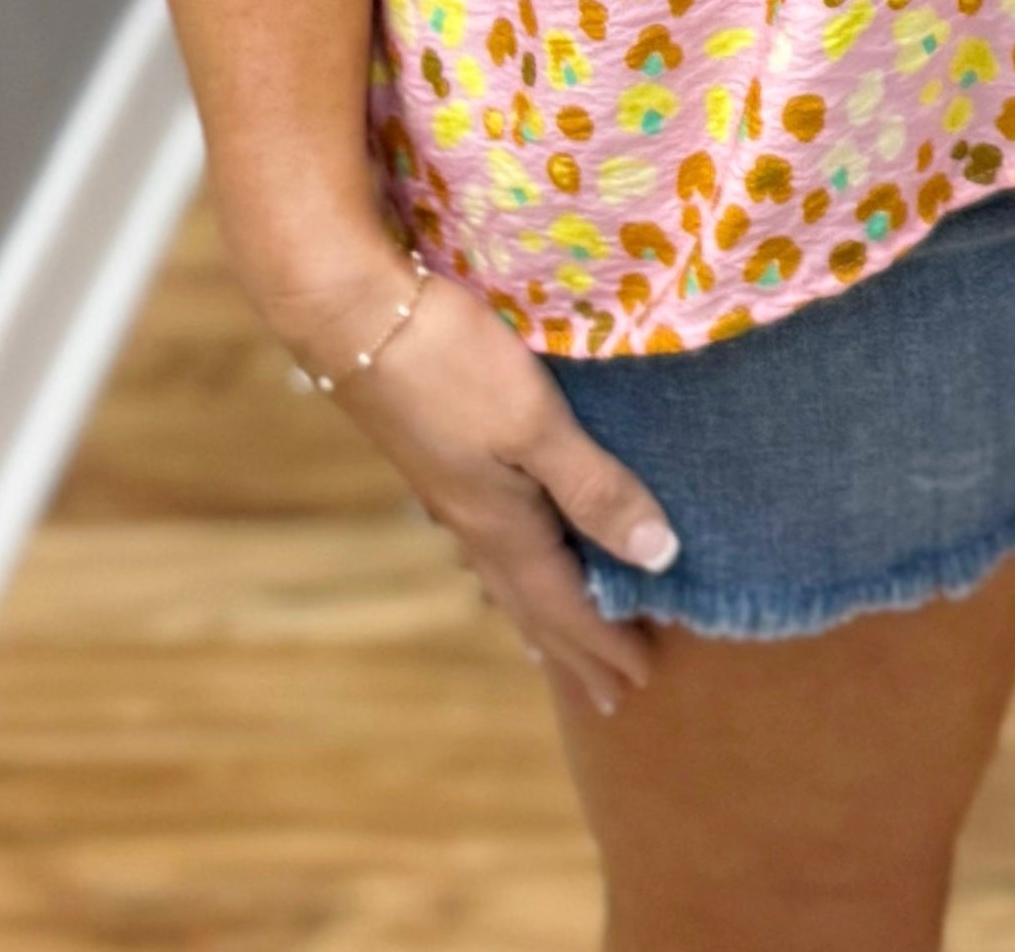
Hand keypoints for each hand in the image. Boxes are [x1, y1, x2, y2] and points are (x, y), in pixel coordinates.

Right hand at [280, 249, 678, 716]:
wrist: (353, 317)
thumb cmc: (452, 363)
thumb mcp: (535, 423)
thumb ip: (595, 488)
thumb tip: (660, 558)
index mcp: (502, 525)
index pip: (566, 605)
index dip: (606, 643)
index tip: (642, 681)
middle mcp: (473, 523)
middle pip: (533, 605)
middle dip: (574, 650)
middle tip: (608, 697)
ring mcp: (448, 492)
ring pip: (503, 576)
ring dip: (538, 616)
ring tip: (552, 647)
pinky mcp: (436, 458)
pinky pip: (483, 542)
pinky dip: (508, 570)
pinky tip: (499, 551)